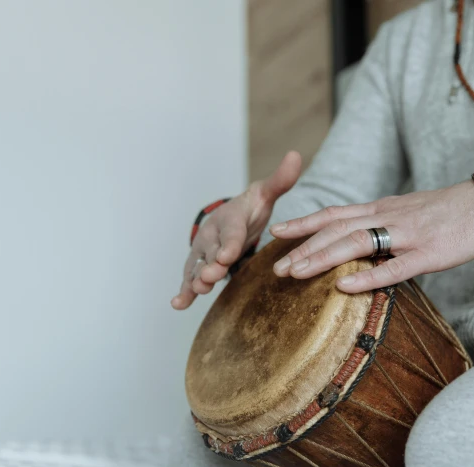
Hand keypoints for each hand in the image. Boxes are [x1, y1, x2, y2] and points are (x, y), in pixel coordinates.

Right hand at [171, 151, 302, 309]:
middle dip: (211, 265)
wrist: (232, 216)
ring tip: (196, 291)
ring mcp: (203, 252)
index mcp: (230, 219)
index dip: (229, 243)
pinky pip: (190, 279)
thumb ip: (280, 180)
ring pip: (198, 267)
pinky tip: (178, 304)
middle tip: (211, 276)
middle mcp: (212, 236)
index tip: (228, 255)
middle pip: (212, 252)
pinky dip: (184, 292)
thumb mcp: (266, 194)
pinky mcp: (200, 267)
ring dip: (196, 279)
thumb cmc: (250, 208)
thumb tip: (295, 156)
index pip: (231, 232)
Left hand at [268, 180, 473, 292]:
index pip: (335, 214)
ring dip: (322, 258)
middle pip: (336, 229)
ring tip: (296, 273)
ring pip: (356, 243)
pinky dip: (367, 278)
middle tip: (276, 268)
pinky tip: (344, 288)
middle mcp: (389, 216)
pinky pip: (395, 267)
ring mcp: (408, 234)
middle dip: (303, 248)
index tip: (276, 233)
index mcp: (383, 208)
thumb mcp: (408, 210)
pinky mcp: (430, 254)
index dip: (304, 223)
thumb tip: (356, 239)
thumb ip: (381, 223)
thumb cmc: (450, 211)